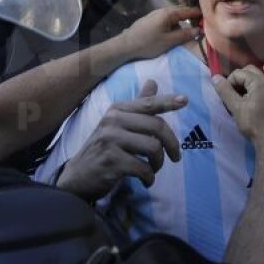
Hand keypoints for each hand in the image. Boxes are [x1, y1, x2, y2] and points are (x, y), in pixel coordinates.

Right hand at [59, 80, 186, 200]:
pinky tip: (145, 181)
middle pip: (157, 126)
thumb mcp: (117, 124)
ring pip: (153, 147)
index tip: (184, 101)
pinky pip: (143, 168)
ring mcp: (111, 140)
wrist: (78, 176)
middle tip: (175, 157)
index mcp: (117, 110)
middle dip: (172, 144)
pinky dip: (149, 177)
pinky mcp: (111, 161)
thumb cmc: (103, 149)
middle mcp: (113, 120)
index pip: (148, 103)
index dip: (168, 101)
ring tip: (153, 170)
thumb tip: (153, 82)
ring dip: (159, 163)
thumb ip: (138, 106)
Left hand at [118, 5, 200, 61]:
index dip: (199, 14)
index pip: (188, 11)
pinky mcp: (151, 20)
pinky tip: (174, 31)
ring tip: (189, 30)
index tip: (209, 18)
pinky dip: (174, 24)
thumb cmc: (148, 43)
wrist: (126, 45)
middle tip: (201, 25)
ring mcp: (156, 14)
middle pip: (181, 11)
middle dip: (191, 17)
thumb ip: (184, 35)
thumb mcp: (169, 41)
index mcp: (168, 13)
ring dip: (182, 21)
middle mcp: (163, 10)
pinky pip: (167, 19)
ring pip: (174, 16)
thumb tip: (198, 30)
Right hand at [212, 66, 263, 143]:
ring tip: (239, 100)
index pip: (238, 73)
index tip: (227, 97)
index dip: (229, 82)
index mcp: (260, 81)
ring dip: (245, 85)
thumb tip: (214, 77)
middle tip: (232, 95)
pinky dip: (254, 91)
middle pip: (249, 71)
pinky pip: (262, 87)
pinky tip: (250, 104)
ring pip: (256, 79)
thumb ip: (225, 91)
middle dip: (238, 80)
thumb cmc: (253, 123)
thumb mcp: (236, 107)